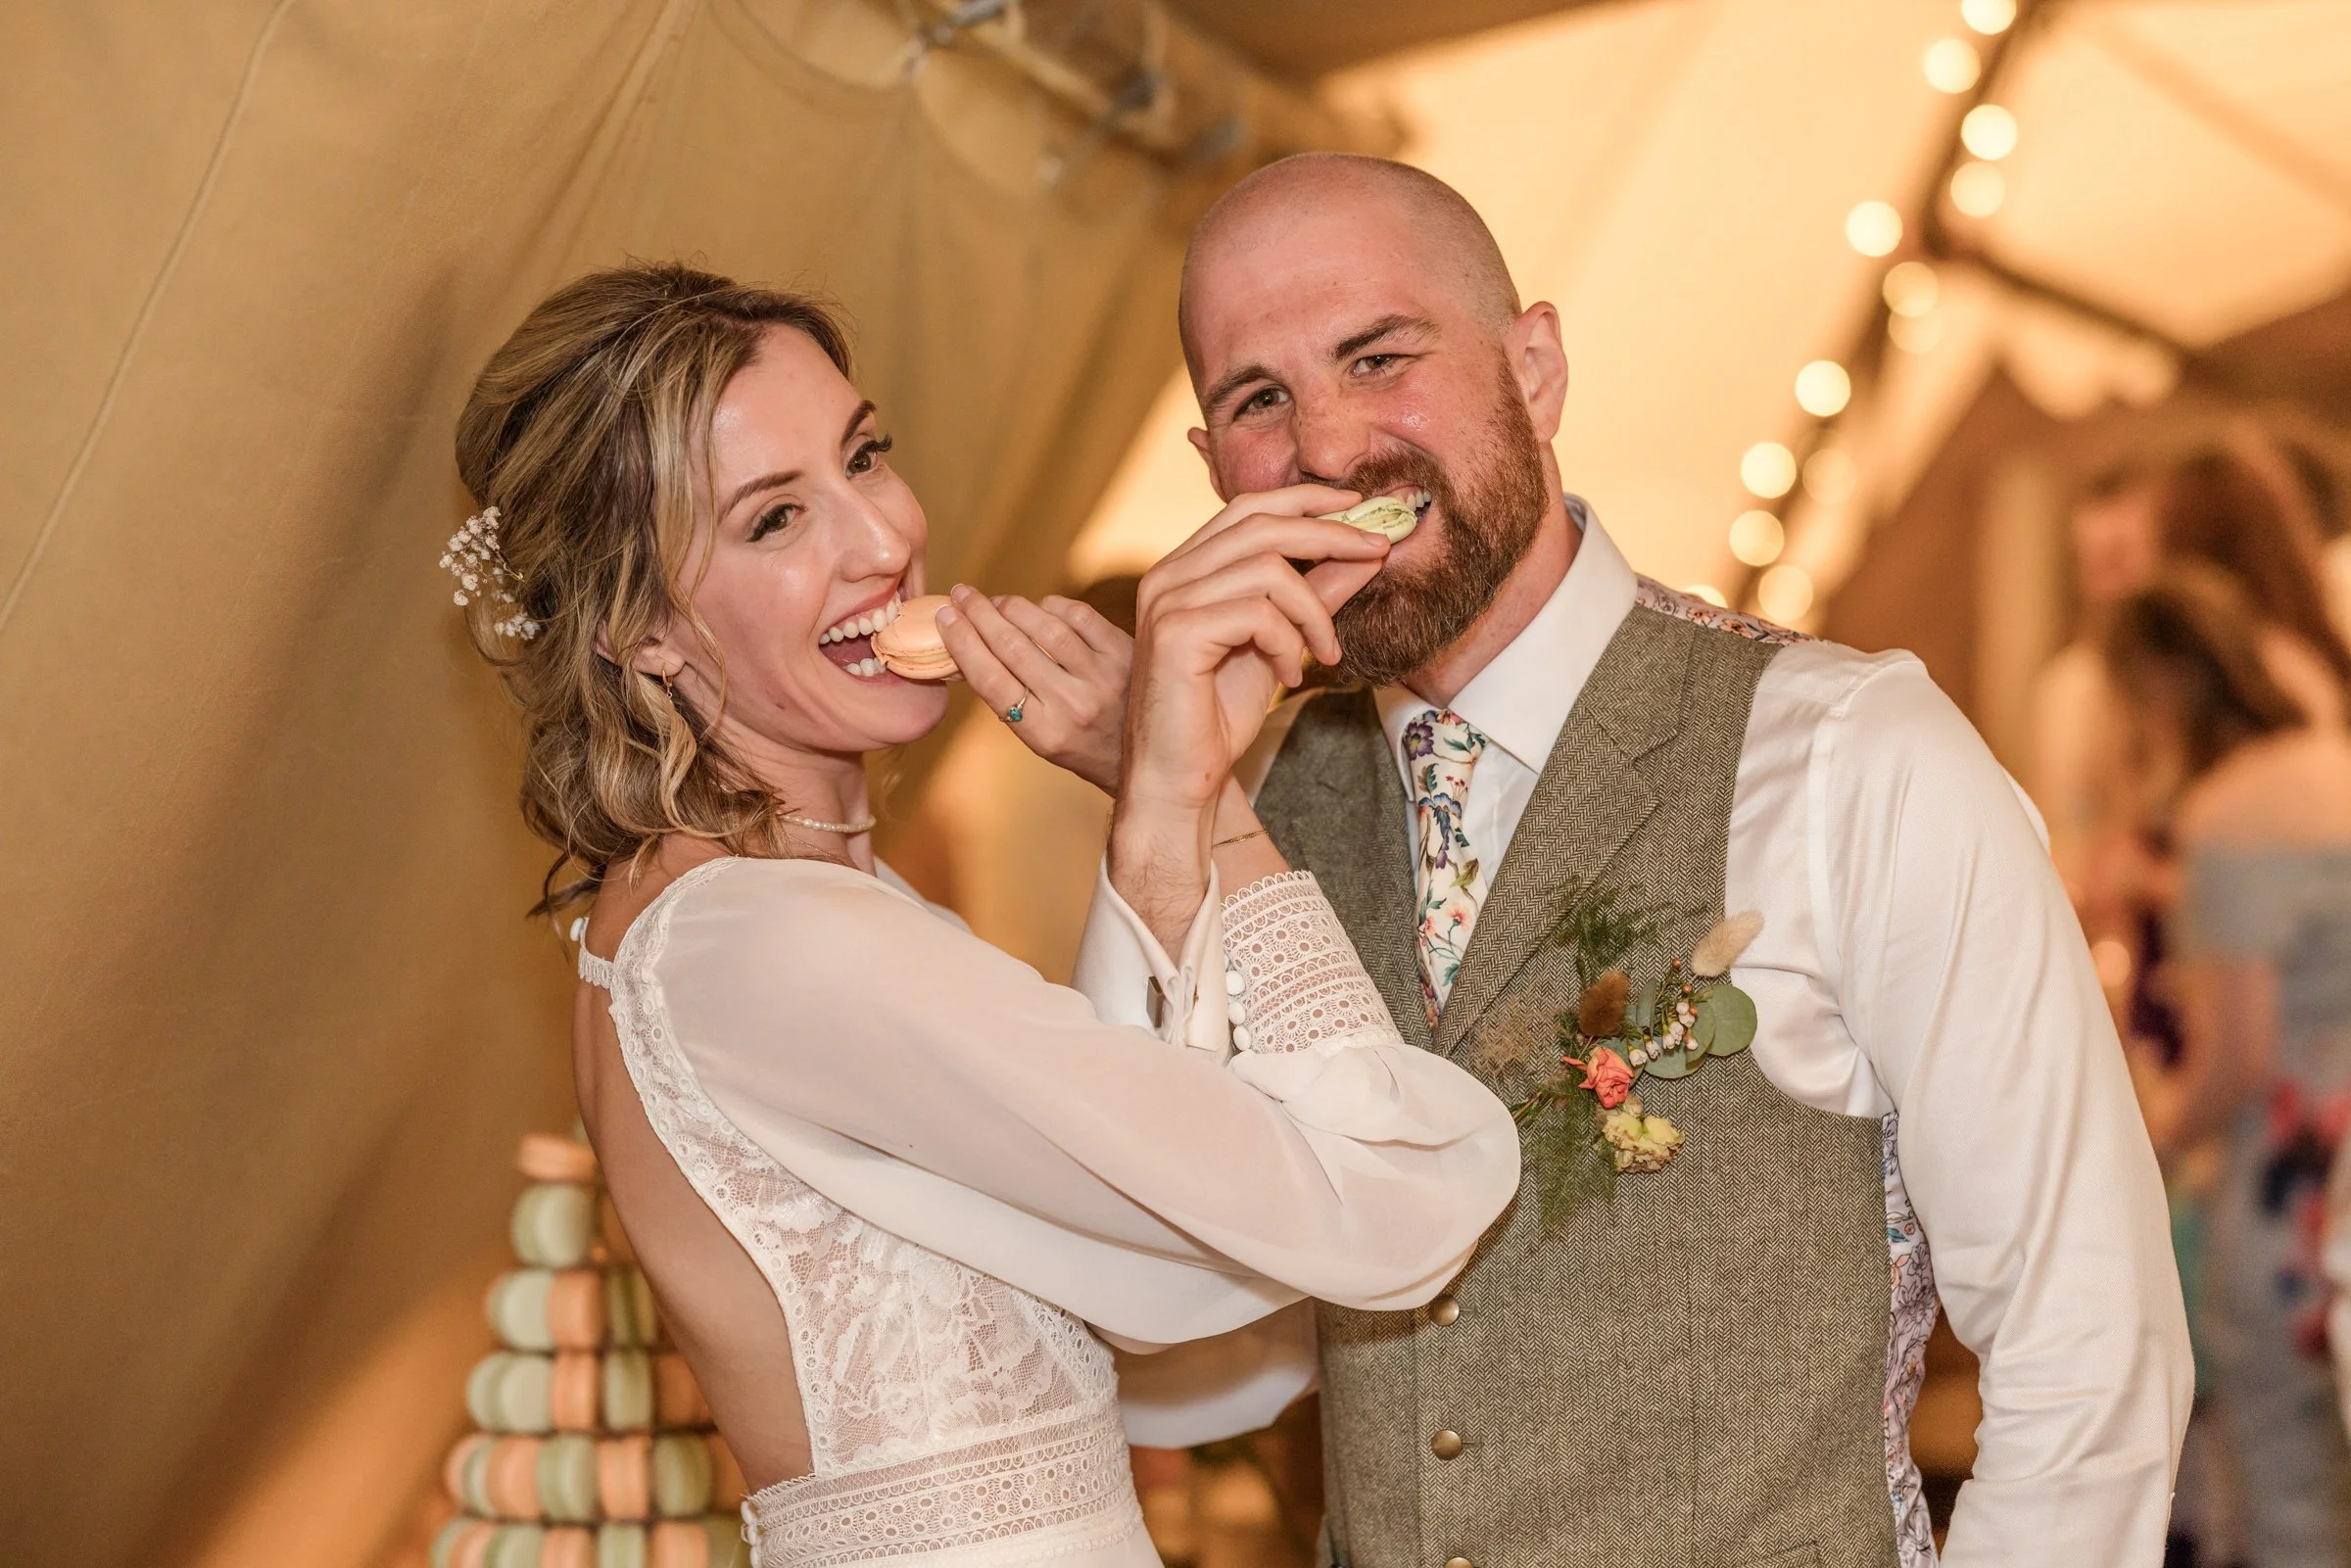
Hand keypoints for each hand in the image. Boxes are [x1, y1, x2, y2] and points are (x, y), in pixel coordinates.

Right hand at [937, 589, 1132, 792]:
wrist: (1150, 756)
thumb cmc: (1084, 746)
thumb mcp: (1041, 738)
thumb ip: (1009, 698)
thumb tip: (967, 648)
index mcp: (1044, 733)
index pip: (991, 680)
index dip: (963, 643)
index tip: (945, 618)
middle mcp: (1073, 705)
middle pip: (1012, 647)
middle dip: (980, 614)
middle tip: (961, 594)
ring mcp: (1103, 677)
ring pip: (1045, 626)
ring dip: (1012, 606)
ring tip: (996, 601)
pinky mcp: (1125, 654)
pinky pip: (1079, 616)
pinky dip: (1053, 606)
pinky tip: (1040, 607)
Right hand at [1110, 486, 1389, 947]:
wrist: (1178, 781)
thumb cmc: (1218, 717)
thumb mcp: (1281, 643)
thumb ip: (1317, 594)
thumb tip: (1367, 551)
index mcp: (1184, 569)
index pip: (1248, 507)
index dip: (1305, 498)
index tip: (1359, 506)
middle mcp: (1168, 575)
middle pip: (1260, 522)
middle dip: (1329, 533)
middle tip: (1378, 551)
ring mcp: (1167, 601)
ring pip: (1267, 567)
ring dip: (1315, 608)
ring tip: (1325, 651)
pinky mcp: (1176, 632)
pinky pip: (1257, 612)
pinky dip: (1288, 642)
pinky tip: (1290, 676)